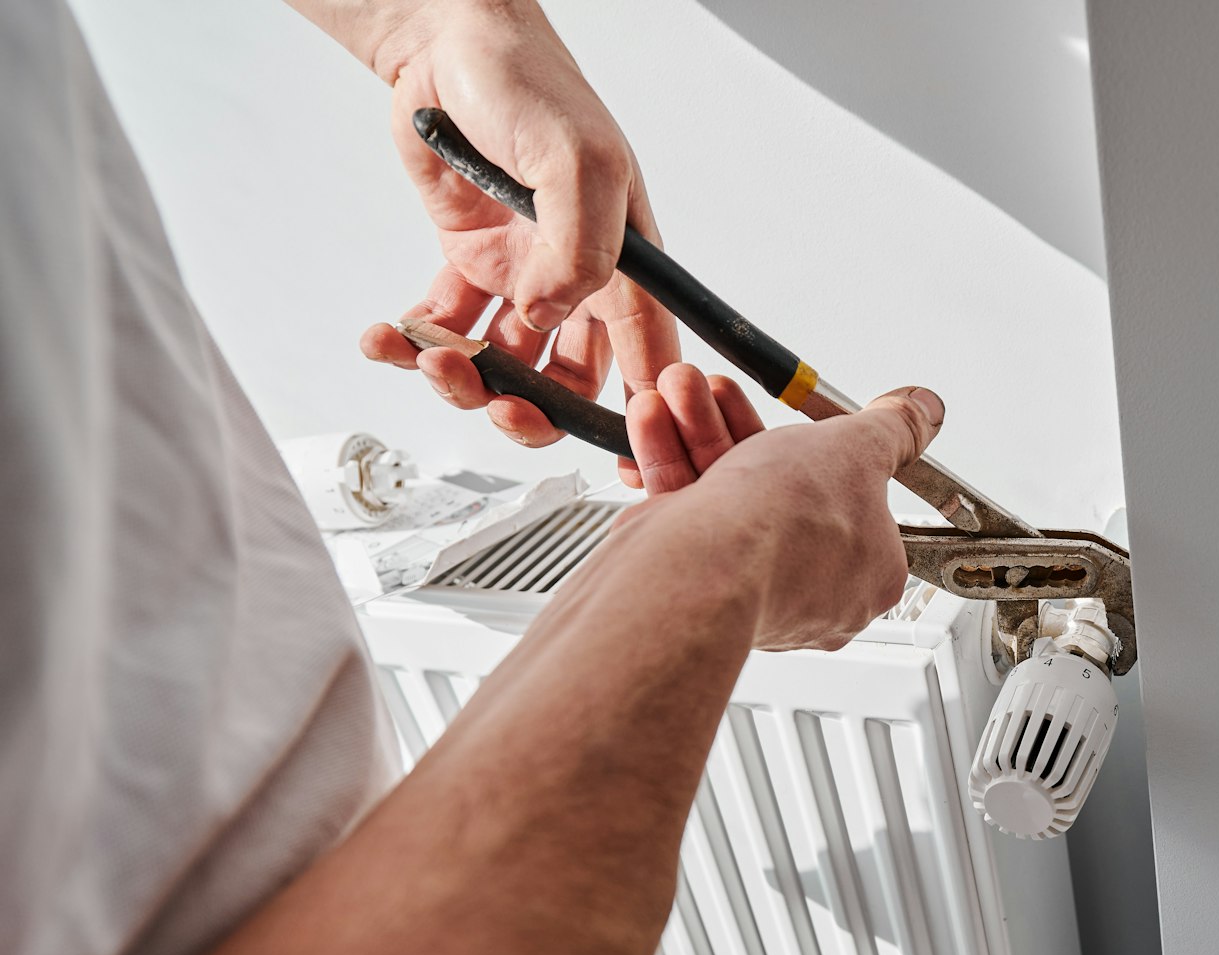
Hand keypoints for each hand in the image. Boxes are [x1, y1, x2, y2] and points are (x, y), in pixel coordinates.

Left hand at [323, 0, 677, 457]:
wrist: (444, 45)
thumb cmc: (529, 87)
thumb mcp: (577, 160)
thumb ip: (579, 247)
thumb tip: (549, 319)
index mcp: (628, 264)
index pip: (648, 358)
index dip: (643, 418)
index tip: (623, 463)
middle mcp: (578, 278)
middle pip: (571, 381)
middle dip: (534, 410)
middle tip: (499, 407)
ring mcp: (521, 276)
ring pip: (505, 366)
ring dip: (465, 380)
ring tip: (428, 359)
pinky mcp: (466, 265)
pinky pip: (446, 329)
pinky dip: (414, 345)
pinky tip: (389, 337)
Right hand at [596, 380, 947, 651]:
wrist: (700, 568)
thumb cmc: (785, 527)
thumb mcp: (857, 450)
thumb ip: (892, 429)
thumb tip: (925, 411)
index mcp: (871, 577)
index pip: (859, 507)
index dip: (825, 453)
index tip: (798, 426)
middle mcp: (815, 595)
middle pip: (784, 493)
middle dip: (744, 430)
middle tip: (724, 393)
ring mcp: (752, 594)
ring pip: (729, 498)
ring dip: (699, 434)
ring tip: (682, 392)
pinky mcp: (697, 587)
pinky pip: (688, 517)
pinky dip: (669, 464)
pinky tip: (656, 423)